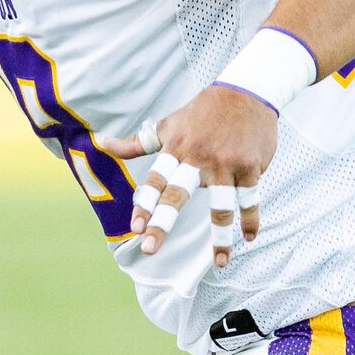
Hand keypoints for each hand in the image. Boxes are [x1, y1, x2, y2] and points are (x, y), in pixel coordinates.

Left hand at [94, 85, 278, 268]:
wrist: (246, 92)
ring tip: (218, 262)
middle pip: (177, 195)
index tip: (134, 227)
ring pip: (221, 205)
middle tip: (149, 248)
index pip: (155, 181)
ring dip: (220, 236)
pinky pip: (249, 198)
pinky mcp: (250, 166)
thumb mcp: (169, 125)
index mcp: (175, 150)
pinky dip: (250, 219)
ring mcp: (225, 164)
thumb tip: (104, 142)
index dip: (143, 204)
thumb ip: (139, 142)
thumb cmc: (202, 112)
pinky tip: (248, 238)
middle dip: (162, 222)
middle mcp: (198, 159)